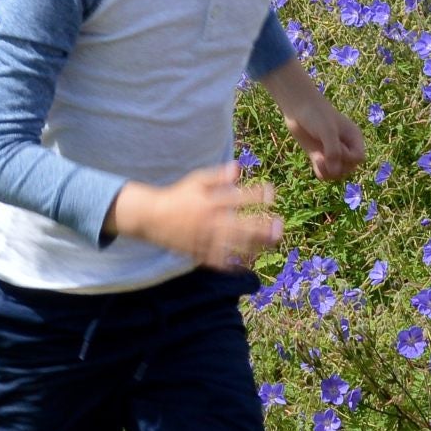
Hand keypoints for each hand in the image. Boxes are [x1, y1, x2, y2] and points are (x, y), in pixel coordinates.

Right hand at [112, 165, 281, 271]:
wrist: (150, 216)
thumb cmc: (177, 195)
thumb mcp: (196, 180)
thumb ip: (218, 176)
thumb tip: (239, 168)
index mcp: (210, 201)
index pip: (238, 198)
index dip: (256, 195)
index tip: (271, 195)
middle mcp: (209, 220)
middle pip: (240, 226)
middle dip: (261, 227)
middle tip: (279, 227)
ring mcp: (203, 238)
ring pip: (232, 246)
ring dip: (253, 246)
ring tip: (270, 245)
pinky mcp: (197, 251)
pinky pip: (218, 260)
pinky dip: (233, 263)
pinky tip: (247, 262)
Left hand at [285, 98, 367, 180]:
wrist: (298, 108)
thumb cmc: (316, 115)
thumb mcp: (327, 131)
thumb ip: (333, 151)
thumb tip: (335, 173)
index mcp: (353, 138)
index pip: (359, 158)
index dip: (349, 158)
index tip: (336, 146)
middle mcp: (346, 147)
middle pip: (349, 169)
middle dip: (338, 166)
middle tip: (324, 154)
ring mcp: (332, 153)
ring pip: (337, 174)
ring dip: (328, 172)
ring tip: (318, 160)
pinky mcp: (319, 157)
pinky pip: (325, 174)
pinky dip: (321, 172)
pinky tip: (315, 161)